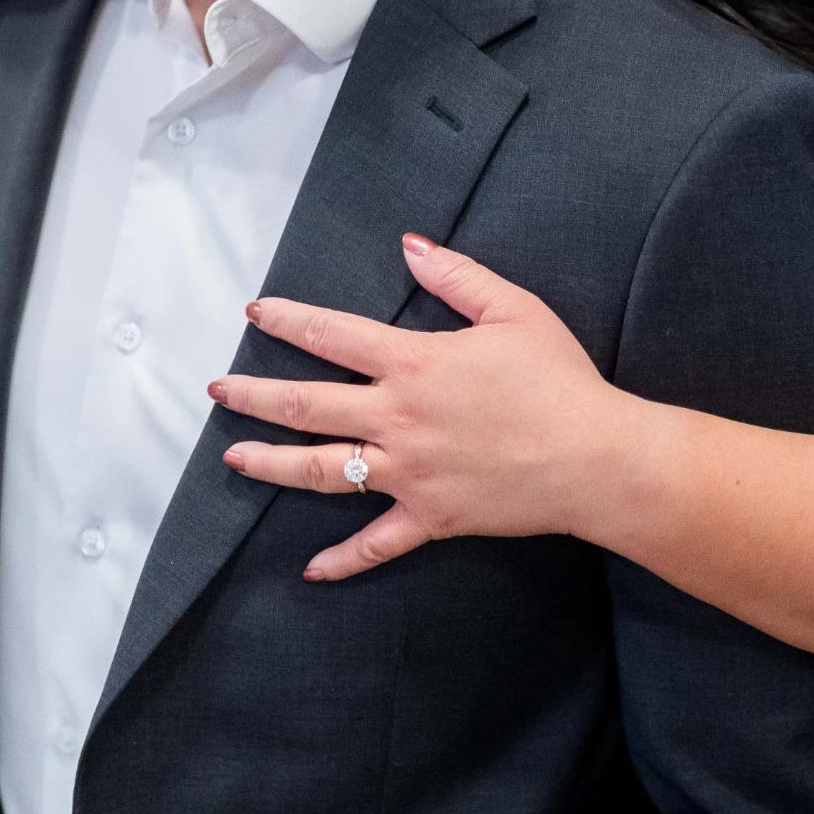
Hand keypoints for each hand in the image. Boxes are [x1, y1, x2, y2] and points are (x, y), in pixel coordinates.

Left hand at [210, 234, 631, 580]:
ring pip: (322, 470)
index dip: (288, 319)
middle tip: (218, 389)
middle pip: (306, 405)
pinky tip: (310, 569)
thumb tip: (410, 245)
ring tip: (234, 456)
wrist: (594, 458)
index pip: (332, 335)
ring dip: (272, 462)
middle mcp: (397, 418)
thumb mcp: (514, 310)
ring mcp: (408, 472)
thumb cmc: (559, 380)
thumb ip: (456, 276)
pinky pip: (376, 543)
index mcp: (414, 363)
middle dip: (254, 395)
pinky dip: (343, 560)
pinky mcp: (430, 516)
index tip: (256, 312)